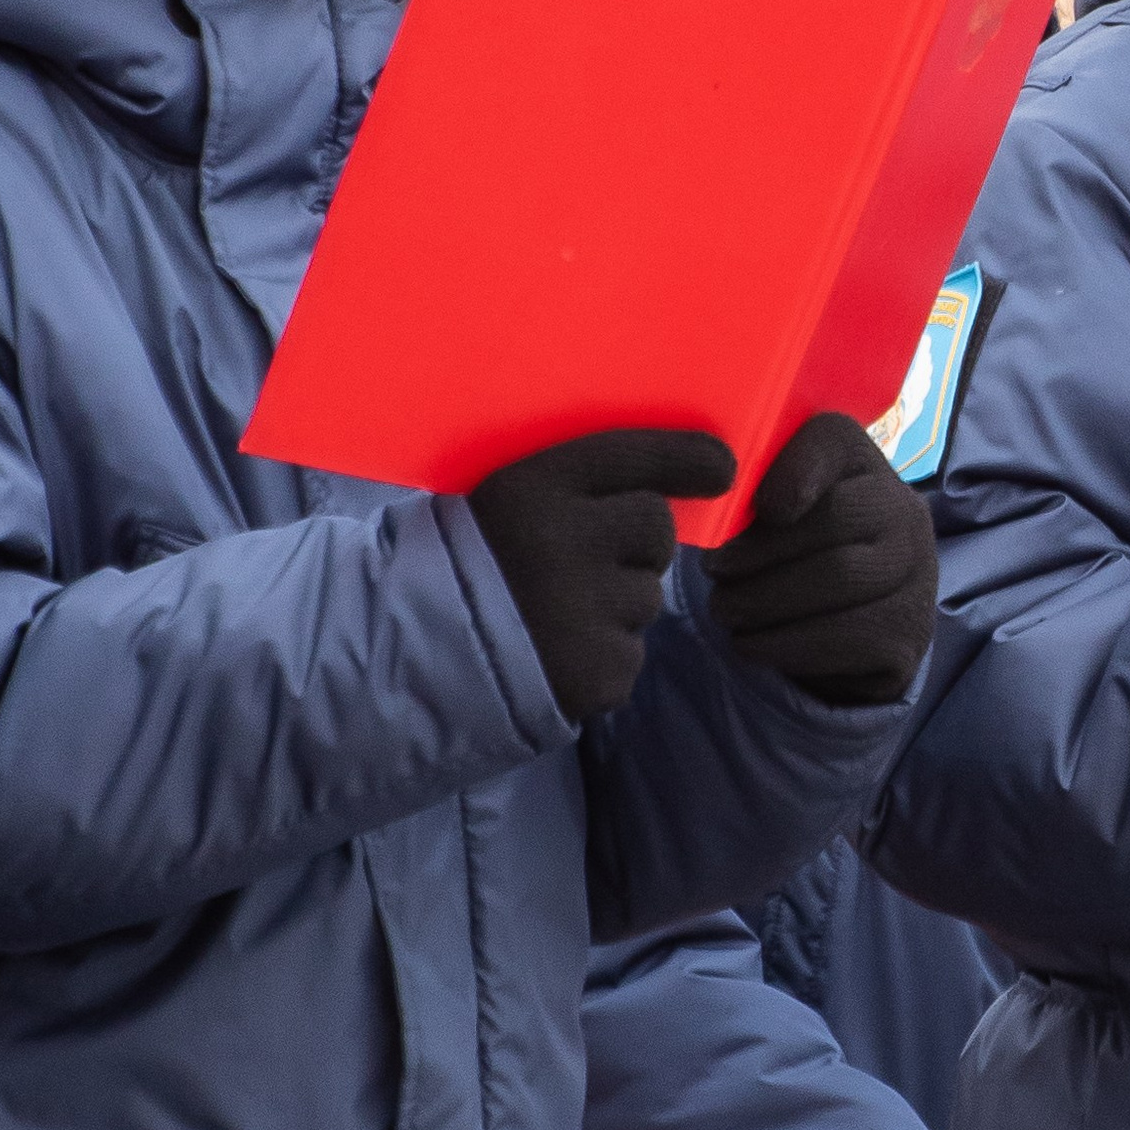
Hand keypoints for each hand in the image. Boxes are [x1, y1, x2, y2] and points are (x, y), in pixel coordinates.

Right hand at [468, 427, 734, 724]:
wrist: (406, 661)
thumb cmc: (463, 570)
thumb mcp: (502, 504)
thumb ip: (574, 487)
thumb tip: (676, 478)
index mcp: (531, 490)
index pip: (632, 456)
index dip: (685, 458)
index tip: (722, 469)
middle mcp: (563, 544)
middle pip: (656, 527)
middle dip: (639, 544)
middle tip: (588, 562)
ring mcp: (584, 613)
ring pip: (648, 596)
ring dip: (619, 606)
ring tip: (555, 616)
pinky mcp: (598, 673)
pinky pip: (630, 653)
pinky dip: (604, 657)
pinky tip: (555, 655)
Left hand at [701, 414, 936, 706]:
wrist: (854, 637)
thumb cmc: (796, 560)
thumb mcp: (776, 518)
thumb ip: (750, 494)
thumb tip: (705, 500)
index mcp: (863, 465)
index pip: (834, 439)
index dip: (795, 469)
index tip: (762, 507)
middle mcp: (904, 513)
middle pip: (834, 518)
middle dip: (761, 548)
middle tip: (714, 571)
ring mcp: (917, 576)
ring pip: (839, 578)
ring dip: (764, 598)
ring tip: (725, 609)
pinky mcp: (907, 636)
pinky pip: (844, 635)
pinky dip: (783, 642)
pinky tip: (751, 642)